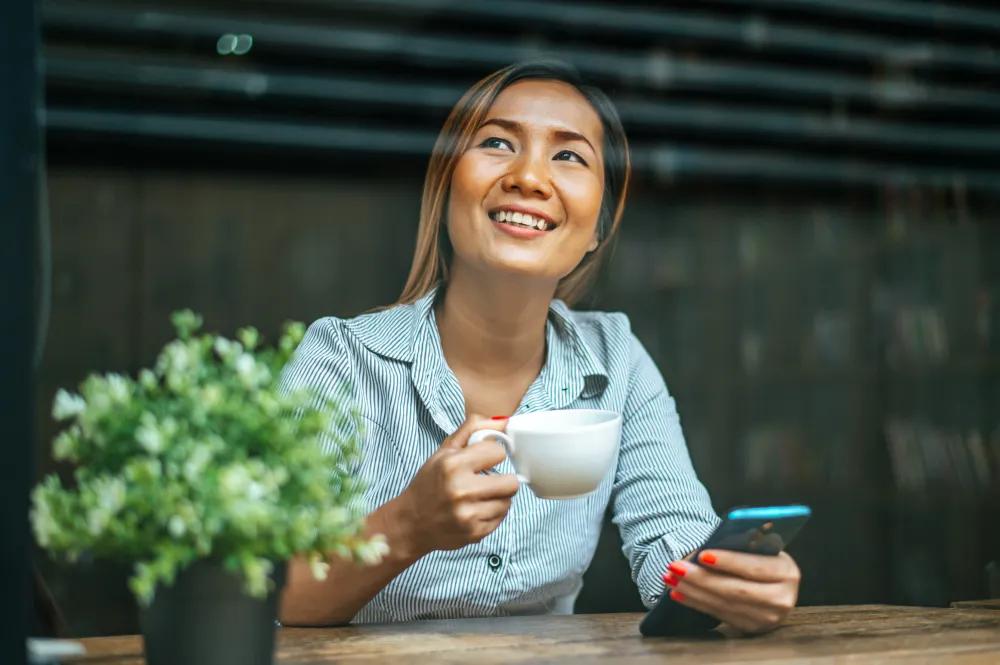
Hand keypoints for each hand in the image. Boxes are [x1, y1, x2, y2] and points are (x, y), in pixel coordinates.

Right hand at [393, 414, 518, 556]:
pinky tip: (476, 510)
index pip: (498, 452)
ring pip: (508, 502)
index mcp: (452, 464)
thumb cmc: (429, 484)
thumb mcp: (444, 451)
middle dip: (502, 480)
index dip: (492, 455)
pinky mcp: (474, 533)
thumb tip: (504, 420)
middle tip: (487, 481)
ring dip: (497, 498)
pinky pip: (501, 518)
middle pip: (511, 482)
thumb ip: (473, 430)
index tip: (484, 461)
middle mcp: (461, 490)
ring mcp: (468, 515)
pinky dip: (492, 513)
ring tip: (479, 497)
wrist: (411, 523)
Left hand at [662, 550, 800, 634]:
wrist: (773, 582)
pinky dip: (696, 603)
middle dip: (701, 578)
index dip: (728, 561)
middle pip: (736, 590)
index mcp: (786, 571)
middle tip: (675, 567)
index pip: (754, 566)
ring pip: (724, 604)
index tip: (702, 554)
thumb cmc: (760, 556)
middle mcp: (782, 598)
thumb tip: (708, 545)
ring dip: (693, 591)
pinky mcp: (752, 628)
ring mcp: (768, 618)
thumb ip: (742, 544)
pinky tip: (678, 593)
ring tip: (671, 578)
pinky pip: (719, 615)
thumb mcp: (759, 547)